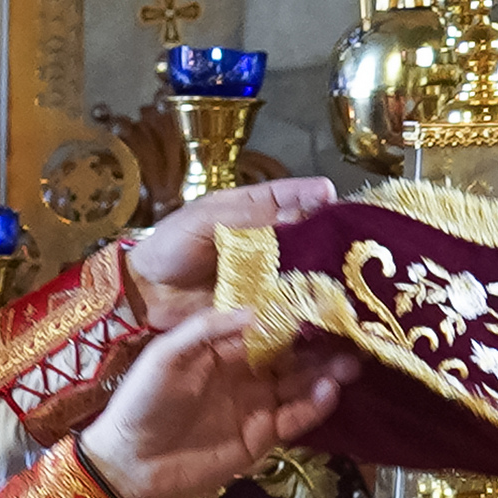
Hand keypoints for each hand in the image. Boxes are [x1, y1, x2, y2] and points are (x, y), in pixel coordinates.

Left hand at [76, 312, 354, 497]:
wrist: (130, 464)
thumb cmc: (142, 402)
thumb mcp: (167, 355)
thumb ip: (208, 329)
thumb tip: (258, 310)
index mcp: (222, 347)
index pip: (266, 326)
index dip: (293, 315)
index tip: (322, 300)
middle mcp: (245, 372)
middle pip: (291, 354)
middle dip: (320, 344)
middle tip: (353, 333)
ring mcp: (256, 405)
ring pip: (299, 385)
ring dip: (325, 374)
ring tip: (350, 362)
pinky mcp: (262, 437)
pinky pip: (294, 418)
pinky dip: (314, 406)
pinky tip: (329, 392)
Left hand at [123, 175, 339, 328]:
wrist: (147, 295)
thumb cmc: (170, 248)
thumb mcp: (204, 221)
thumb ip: (247, 216)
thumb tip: (295, 214)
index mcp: (247, 211)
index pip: (284, 196)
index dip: (308, 194)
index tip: (331, 193)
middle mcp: (262, 241)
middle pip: (301, 233)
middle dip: (326, 233)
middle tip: (350, 234)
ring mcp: (263, 274)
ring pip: (300, 267)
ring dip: (322, 269)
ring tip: (348, 270)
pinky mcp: (260, 305)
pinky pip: (287, 301)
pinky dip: (305, 302)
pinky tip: (325, 302)